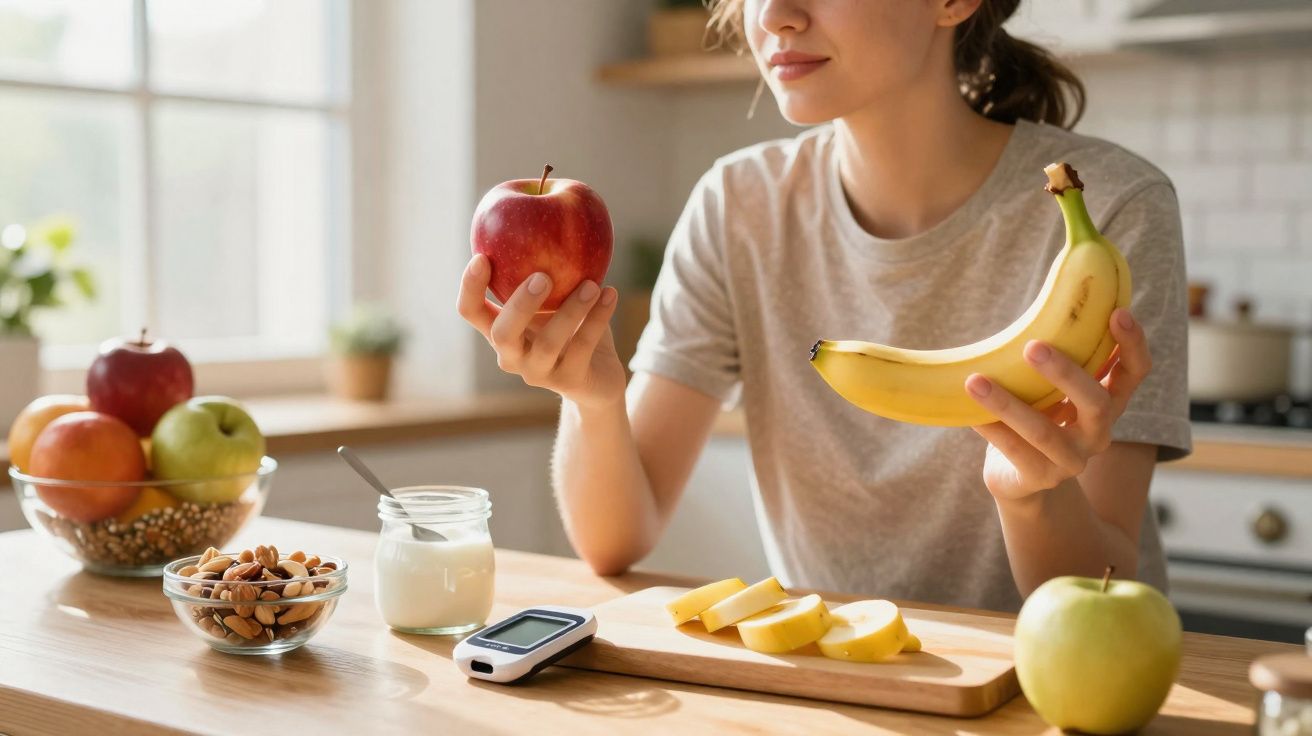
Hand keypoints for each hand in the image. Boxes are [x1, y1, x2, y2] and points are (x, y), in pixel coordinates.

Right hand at [457, 254, 624, 407]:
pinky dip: (598, 318)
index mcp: (499, 330)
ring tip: (592, 283)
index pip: (470, 311)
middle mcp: (512, 355)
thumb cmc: (570, 327)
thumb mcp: (554, 297)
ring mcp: (539, 373)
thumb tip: (544, 205)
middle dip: (520, 304)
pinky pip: (583, 347)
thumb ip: (543, 266)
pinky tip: (611, 293)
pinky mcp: (570, 382)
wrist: (597, 378)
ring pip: (550, 343)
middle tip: (543, 276)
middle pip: (503, 334)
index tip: (482, 256)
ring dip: (572, 310)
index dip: (470, 287)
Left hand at [965, 308, 1150, 500]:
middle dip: (1066, 373)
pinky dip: (991, 429)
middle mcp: (1098, 433)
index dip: (1133, 345)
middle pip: (1095, 403)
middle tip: (1033, 345)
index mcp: (1108, 403)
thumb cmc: (1038, 415)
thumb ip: (1055, 358)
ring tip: (975, 381)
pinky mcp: (1040, 478)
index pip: (1135, 373)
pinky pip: (1014, 452)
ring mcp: (1071, 460)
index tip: (1117, 312)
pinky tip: (968, 413)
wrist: (1021, 478)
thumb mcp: (1052, 388)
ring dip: (1008, 405)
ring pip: (1044, 433)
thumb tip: (1041, 305)